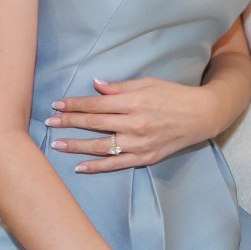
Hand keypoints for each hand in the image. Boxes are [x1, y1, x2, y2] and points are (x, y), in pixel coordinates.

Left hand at [46, 77, 218, 170]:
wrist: (201, 115)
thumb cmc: (174, 95)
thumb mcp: (148, 83)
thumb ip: (120, 87)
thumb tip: (95, 86)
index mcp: (134, 101)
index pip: (97, 103)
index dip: (75, 104)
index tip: (57, 104)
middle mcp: (135, 123)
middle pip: (95, 123)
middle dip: (69, 122)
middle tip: (49, 121)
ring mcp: (139, 143)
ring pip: (101, 146)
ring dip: (76, 145)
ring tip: (57, 143)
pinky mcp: (145, 157)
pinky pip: (116, 164)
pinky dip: (96, 166)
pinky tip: (79, 166)